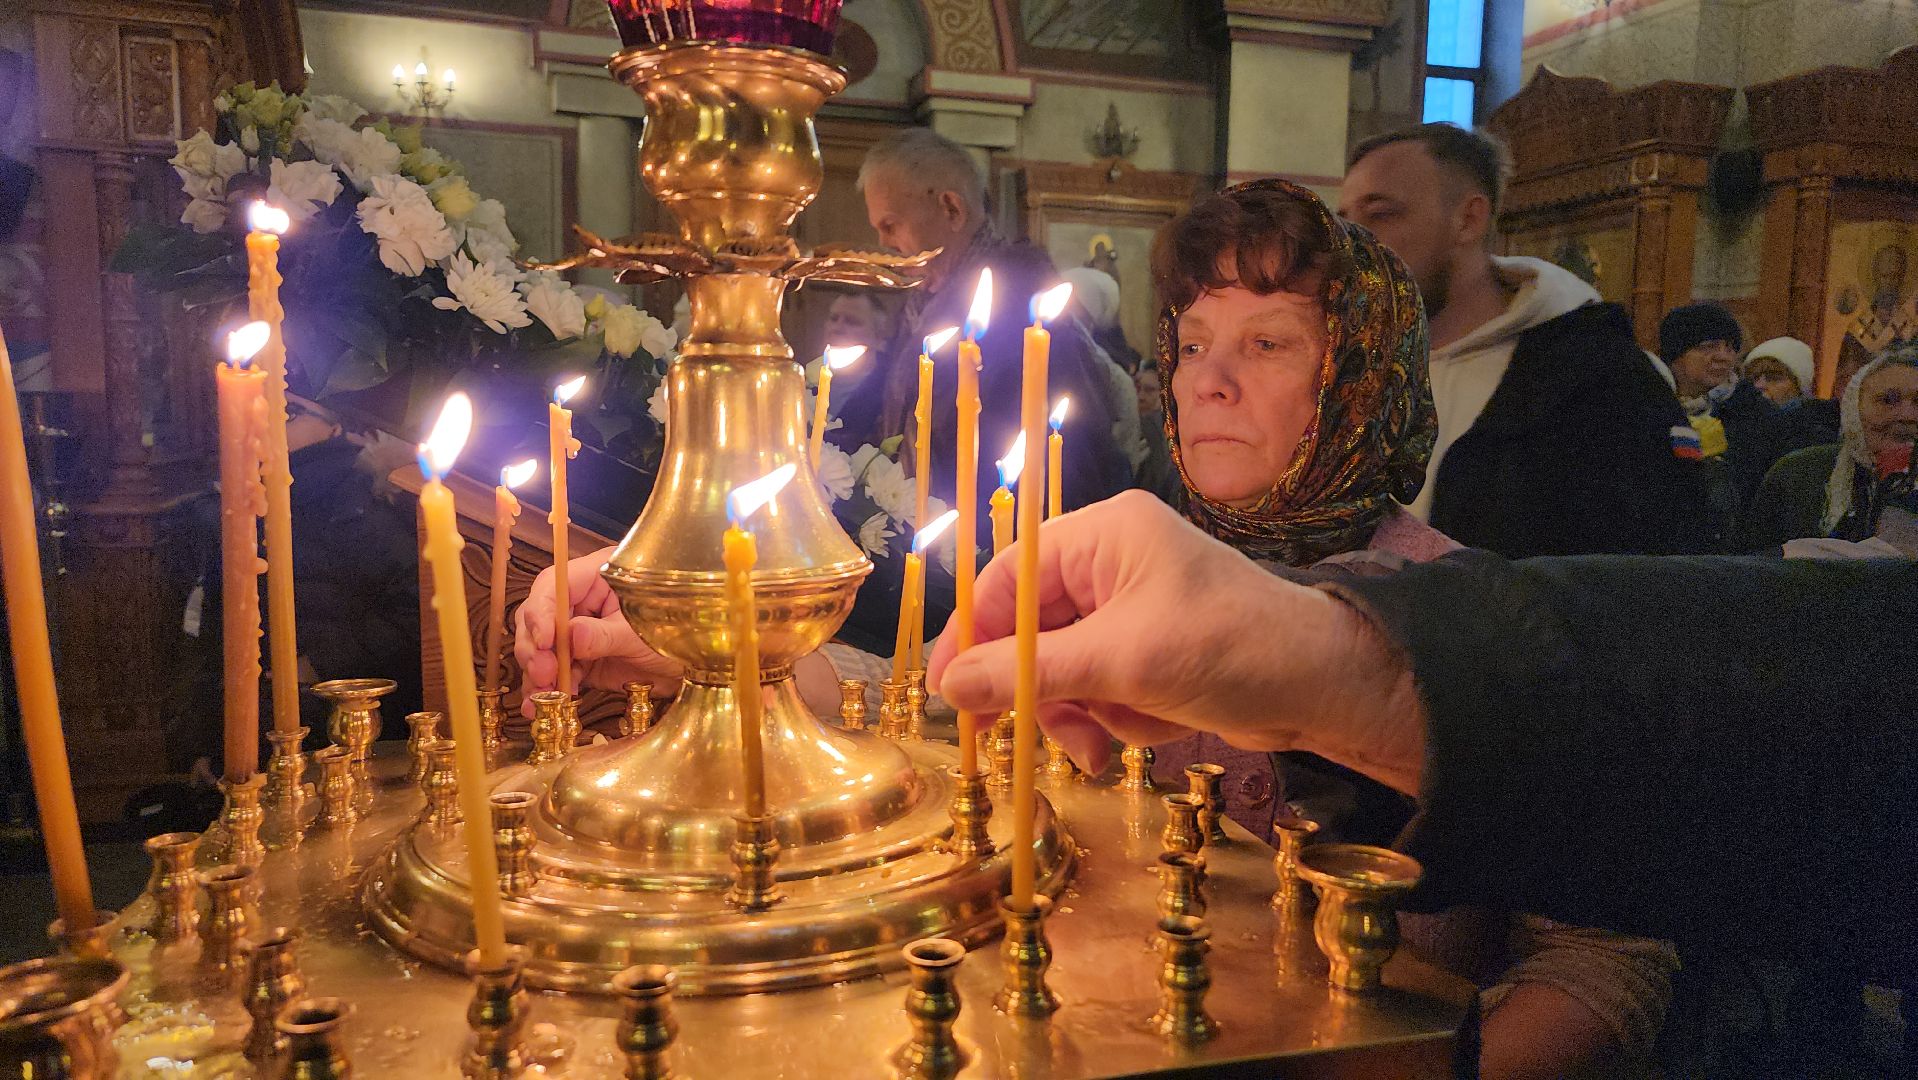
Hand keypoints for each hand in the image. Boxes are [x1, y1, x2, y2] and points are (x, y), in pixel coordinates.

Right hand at [515, 546, 684, 715]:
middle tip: (543, 673)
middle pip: (541, 616)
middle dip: (536, 646)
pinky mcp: (582, 659)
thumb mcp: (641, 633)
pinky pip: (556, 671)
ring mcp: (580, 630)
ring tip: (544, 694)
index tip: (544, 639)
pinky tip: (542, 705)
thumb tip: (570, 636)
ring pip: (542, 647)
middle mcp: (584, 599)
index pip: (555, 583)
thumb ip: (604, 635)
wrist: (697, 668)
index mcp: (598, 575)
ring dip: (538, 672)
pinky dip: (547, 688)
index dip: (541, 611)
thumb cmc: (680, 634)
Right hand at [927, 491, 1425, 792]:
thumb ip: (1030, 674)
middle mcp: (1110, 564)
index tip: (947, 688)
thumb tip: (948, 687)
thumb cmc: (1228, 649)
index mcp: (1103, 536)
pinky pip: (1096, 688)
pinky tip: (1143, 731)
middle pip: (1028, 629)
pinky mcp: (1146, 652)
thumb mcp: (1122, 662)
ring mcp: (1128, 610)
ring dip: (1076, 711)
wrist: (1321, 688)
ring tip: (1102, 743)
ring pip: (1059, 668)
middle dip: (1038, 687)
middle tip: (1025, 735)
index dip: (972, 634)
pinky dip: (1110, 717)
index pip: (1008, 578)